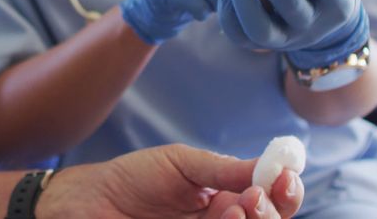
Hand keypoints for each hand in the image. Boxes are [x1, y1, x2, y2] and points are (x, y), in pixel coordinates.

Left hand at [36, 144, 303, 218]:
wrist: (90, 202)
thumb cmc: (133, 178)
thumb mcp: (181, 163)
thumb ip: (224, 169)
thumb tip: (271, 165)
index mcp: (229, 197)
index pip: (273, 199)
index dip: (286, 191)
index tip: (284, 176)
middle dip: (272, 212)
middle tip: (255, 196)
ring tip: (233, 210)